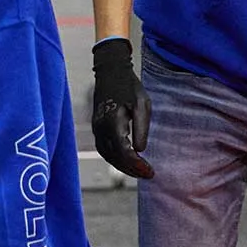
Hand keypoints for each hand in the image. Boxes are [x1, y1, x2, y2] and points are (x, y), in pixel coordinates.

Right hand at [91, 38, 153, 178]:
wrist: (110, 72)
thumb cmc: (129, 87)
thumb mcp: (142, 104)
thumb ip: (142, 127)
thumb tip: (140, 150)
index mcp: (112, 122)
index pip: (123, 152)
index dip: (137, 165)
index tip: (150, 172)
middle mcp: (100, 128)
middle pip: (114, 158)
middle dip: (132, 170)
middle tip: (149, 175)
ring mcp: (96, 128)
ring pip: (108, 156)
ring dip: (123, 167)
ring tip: (141, 172)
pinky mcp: (97, 128)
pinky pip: (105, 149)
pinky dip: (117, 159)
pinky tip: (130, 162)